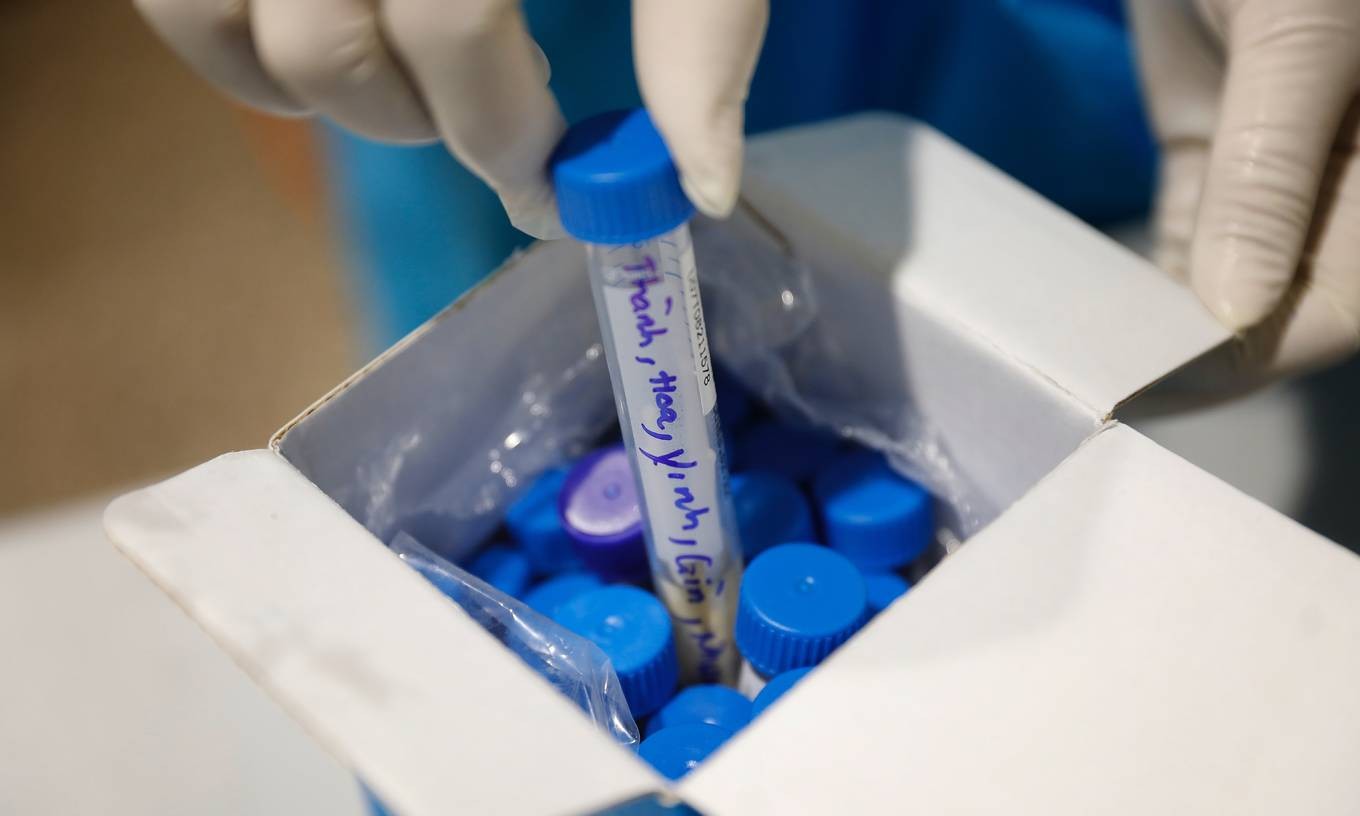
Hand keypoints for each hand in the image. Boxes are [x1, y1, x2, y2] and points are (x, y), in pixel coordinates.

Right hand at [134, 0, 766, 238]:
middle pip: (327, 41)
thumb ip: (701, 25)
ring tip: (402, 84)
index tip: (546, 188)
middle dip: (420, 121)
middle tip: (490, 126)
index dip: (501, 133)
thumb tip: (701, 184)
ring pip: (218, 14)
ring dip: (312, 88)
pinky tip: (316, 36)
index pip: (452, 25)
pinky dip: (229, 38)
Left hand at [1128, 0, 1359, 382]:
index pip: (1345, 299)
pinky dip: (1153, 264)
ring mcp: (1279, 156)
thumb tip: (1238, 307)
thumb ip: (1271, 168)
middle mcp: (1348, 175)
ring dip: (1169, 314)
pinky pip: (1194, 224)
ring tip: (1093, 358)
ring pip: (1232, 268)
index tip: (1162, 384)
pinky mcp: (1218, 134)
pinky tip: (1097, 302)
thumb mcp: (1296, 36)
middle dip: (1206, 345)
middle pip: (1291, 297)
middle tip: (1110, 384)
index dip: (1260, 350)